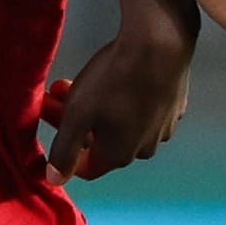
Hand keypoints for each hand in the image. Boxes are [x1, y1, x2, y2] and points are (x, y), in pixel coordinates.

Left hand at [39, 28, 192, 183]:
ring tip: (82, 80)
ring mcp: (164, 126)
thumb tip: (54, 180)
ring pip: (120, 124)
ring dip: (97, 108)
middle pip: (101, 142)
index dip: (64, 147)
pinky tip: (116, 77)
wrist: (160, 44)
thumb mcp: (77, 114)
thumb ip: (64, 150)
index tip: (51, 116)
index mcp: (120, 155)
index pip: (85, 167)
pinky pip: (139, 109)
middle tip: (58, 91)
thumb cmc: (114, 80)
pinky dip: (123, 99)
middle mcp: (145, 148)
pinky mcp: (174, 105)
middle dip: (76, 120)